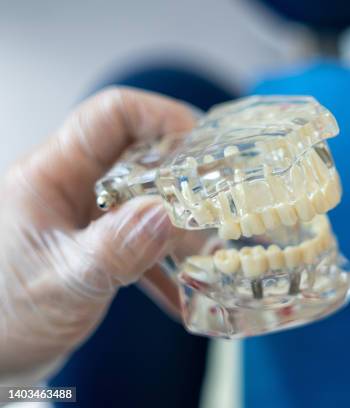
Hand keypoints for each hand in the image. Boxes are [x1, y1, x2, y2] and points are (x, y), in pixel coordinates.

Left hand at [0, 87, 193, 383]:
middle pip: (139, 152)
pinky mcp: (96, 244)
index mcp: (52, 175)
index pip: (111, 115)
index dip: (161, 118)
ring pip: (146, 196)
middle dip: (184, 173)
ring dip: (182, 221)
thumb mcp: (62, 284)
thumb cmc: (2, 319)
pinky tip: (186, 288)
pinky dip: (167, 258)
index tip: (202, 147)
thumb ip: (113, 251)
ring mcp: (85, 216)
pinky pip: (143, 237)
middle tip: (220, 200)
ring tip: (213, 249)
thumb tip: (166, 214)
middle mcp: (71, 186)